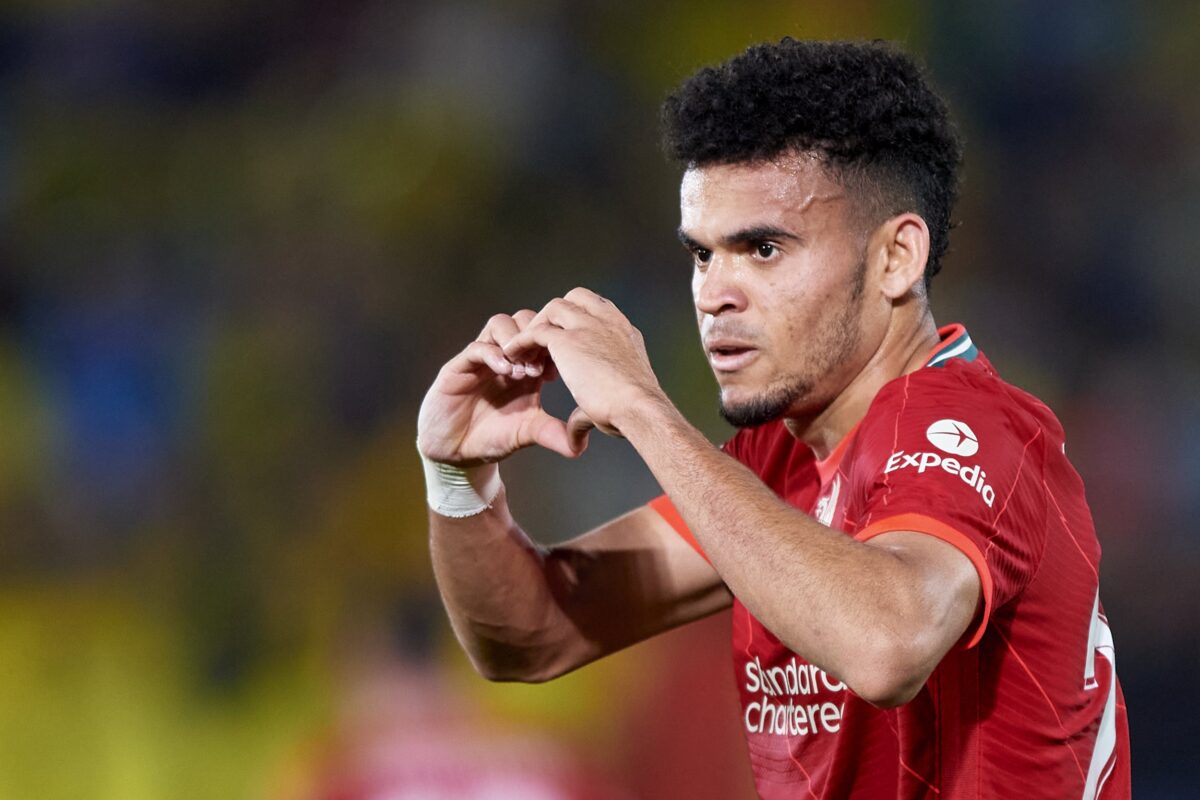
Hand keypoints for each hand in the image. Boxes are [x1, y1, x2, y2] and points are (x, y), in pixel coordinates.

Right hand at [417, 310, 586, 465]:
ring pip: (500, 324)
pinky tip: (504, 371)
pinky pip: (476, 347)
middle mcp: (505, 356)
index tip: (558, 371)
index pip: (543, 335)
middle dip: (535, 338)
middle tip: (540, 368)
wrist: (458, 452)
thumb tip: (580, 446)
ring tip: (521, 371)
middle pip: (524, 320)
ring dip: (515, 341)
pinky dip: (492, 354)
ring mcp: (482, 359)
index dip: (553, 345)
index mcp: (526, 365)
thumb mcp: (528, 433)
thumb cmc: (492, 437)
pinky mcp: (458, 367)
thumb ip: (553, 434)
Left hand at [502, 288, 666, 437]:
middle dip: (557, 315)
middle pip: (577, 298)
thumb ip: (589, 410)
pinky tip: (511, 356)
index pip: (599, 310)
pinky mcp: (567, 340)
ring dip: (538, 326)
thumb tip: (575, 440)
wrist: (640, 409)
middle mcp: (609, 322)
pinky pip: (536, 331)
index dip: (579, 321)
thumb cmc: (635, 413)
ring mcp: (588, 326)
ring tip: (525, 349)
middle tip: (542, 341)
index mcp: (625, 332)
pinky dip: (522, 341)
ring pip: (554, 308)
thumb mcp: (617, 401)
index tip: (566, 341)